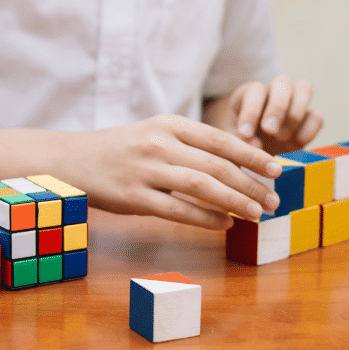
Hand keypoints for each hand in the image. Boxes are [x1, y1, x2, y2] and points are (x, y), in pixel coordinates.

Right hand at [54, 115, 282, 229]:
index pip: (221, 139)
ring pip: (202, 187)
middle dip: (251, 185)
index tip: (276, 169)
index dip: (253, 155)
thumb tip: (238, 164)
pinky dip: (206, 219)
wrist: (72, 159)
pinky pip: (178, 210)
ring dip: (235, 203)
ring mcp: (146, 170)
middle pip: (217, 165)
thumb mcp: (156, 134)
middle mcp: (160, 144)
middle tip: (273, 200)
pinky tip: (225, 225)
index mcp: (169, 124)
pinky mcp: (134, 197)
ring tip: (257, 215)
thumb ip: (191, 146)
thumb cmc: (122, 149)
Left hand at [229, 75, 323, 155]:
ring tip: (282, 138)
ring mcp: (295, 101)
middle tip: (269, 131)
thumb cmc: (241, 145)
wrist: (257, 158)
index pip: (254, 90)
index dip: (250, 111)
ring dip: (295, 114)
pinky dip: (308, 130)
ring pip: (305, 88)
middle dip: (277, 107)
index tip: (245, 135)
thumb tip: (256, 144)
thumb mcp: (234, 143)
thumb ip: (241, 142)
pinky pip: (317, 115)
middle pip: (283, 82)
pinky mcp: (309, 118)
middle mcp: (274, 91)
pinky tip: (295, 145)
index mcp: (250, 93)